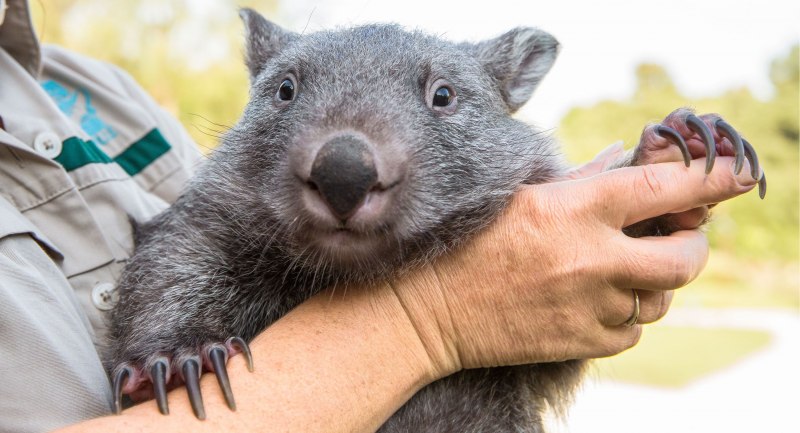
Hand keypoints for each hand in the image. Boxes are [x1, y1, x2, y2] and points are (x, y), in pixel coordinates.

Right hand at [387, 157, 758, 376]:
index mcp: (575, 208)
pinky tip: (596, 301)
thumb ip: (585, 180)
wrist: (426, 310)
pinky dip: (625, 316)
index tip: (734, 174)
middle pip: (685, 257)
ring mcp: (590, 305)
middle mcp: (592, 258)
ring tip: (623, 270)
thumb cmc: (469, 241)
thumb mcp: (524, 195)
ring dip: (653, 283)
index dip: (712, 178)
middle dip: (693, 244)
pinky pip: (631, 332)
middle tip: (681, 236)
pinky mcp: (581, 342)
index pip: (667, 187)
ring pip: (660, 299)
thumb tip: (630, 161)